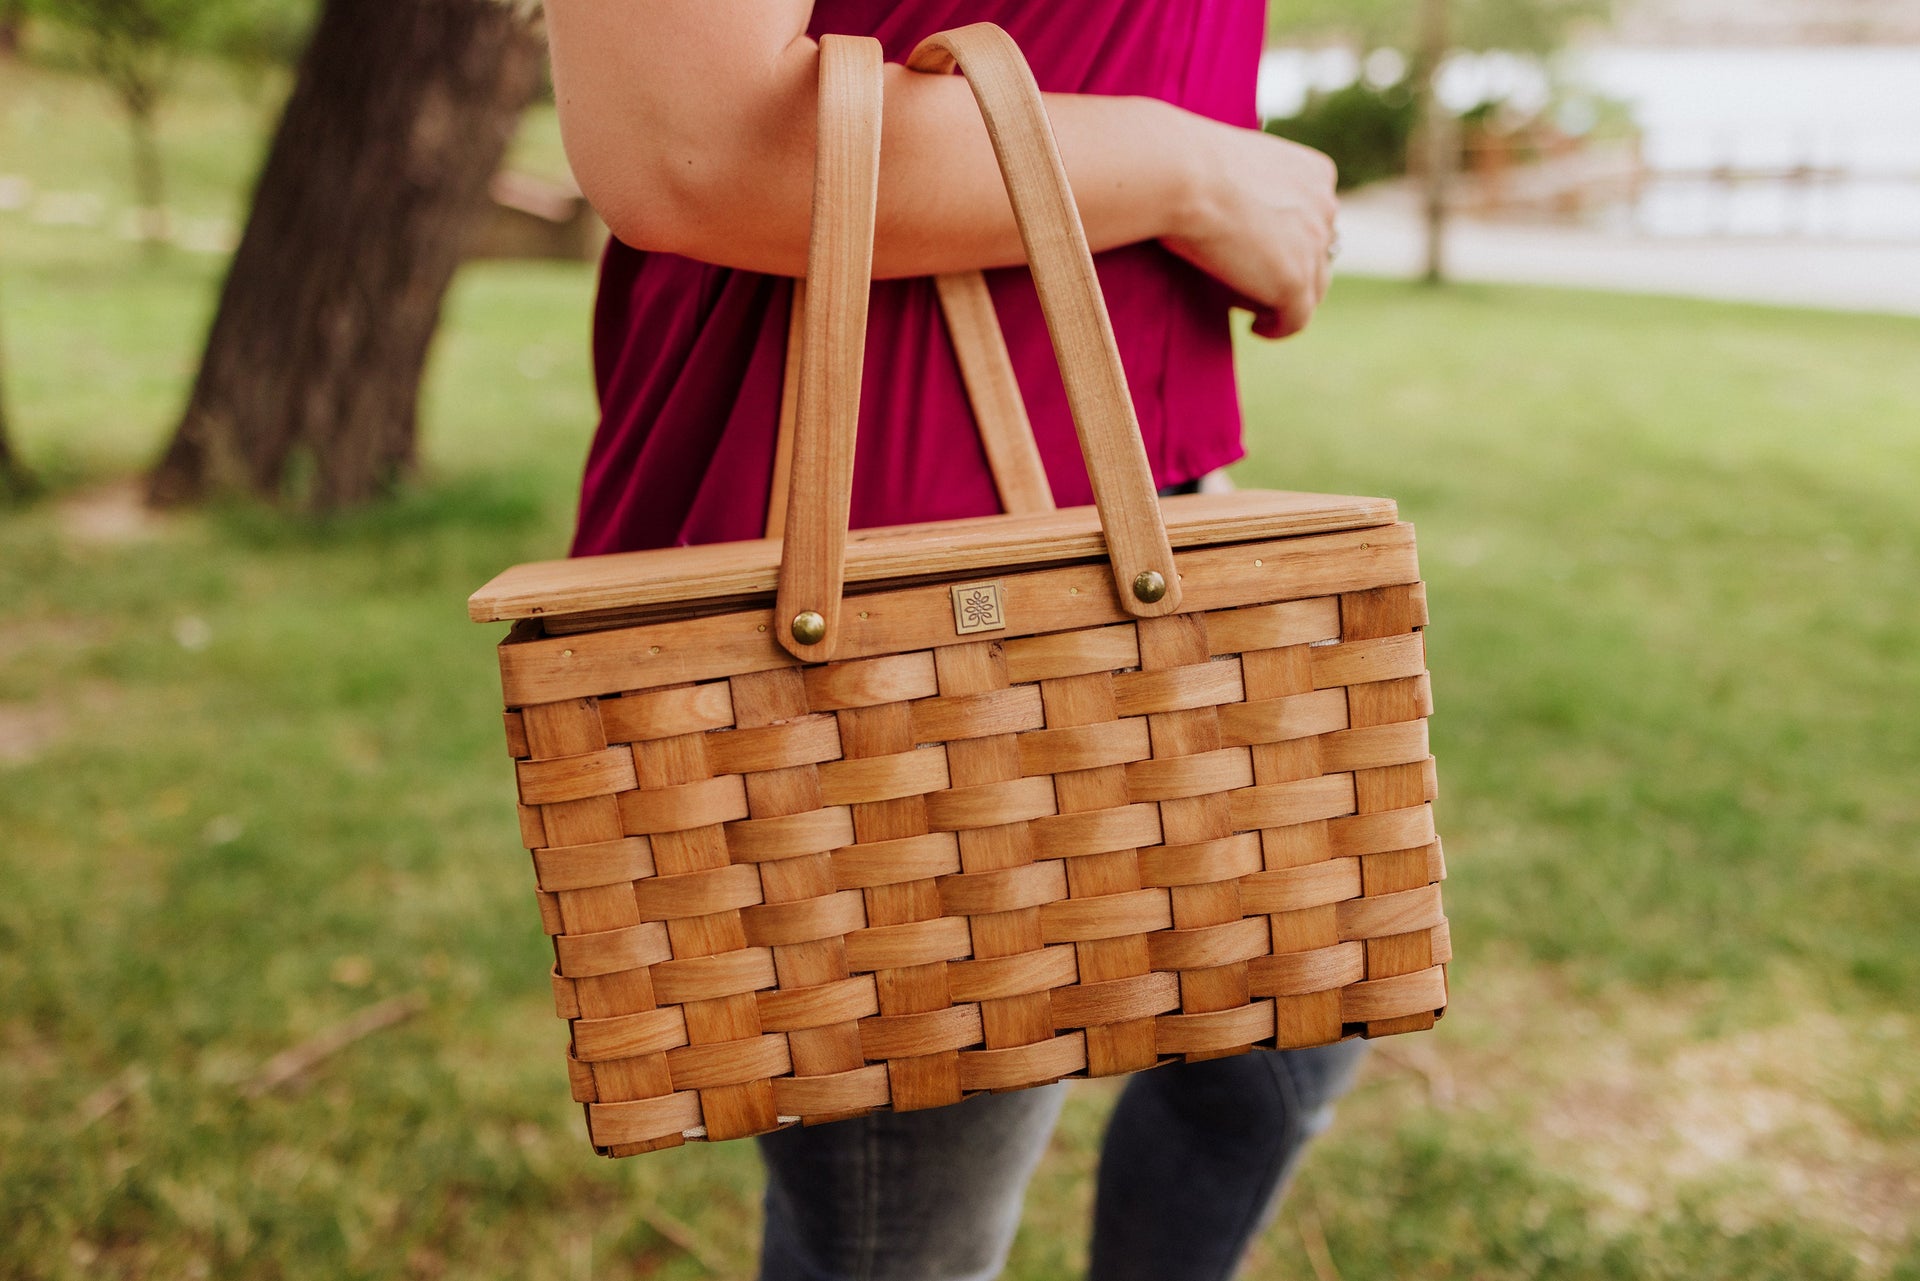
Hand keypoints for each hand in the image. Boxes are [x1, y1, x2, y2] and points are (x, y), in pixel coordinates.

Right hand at [1161, 122, 1337, 339]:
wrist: (1182, 174)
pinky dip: (1277, 327)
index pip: (1315, 217)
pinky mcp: (1294, 282)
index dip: (1290, 239)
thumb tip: (1236, 221)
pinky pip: (1295, 319)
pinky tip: (1255, 327)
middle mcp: (1325, 208)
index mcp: (1316, 173)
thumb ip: (1252, 188)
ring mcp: (1313, 247)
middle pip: (1318, 254)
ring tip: (1249, 304)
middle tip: (1253, 281)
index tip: (1261, 250)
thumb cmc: (1189, 164)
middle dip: (1289, 269)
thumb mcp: (1237, 167)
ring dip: (1282, 299)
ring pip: (1312, 289)